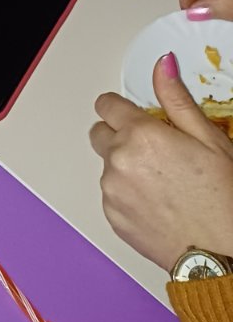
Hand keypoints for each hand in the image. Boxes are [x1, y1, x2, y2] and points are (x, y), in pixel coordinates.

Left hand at [91, 54, 232, 268]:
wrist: (221, 256)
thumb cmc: (223, 200)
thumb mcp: (208, 140)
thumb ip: (177, 99)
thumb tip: (163, 65)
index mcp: (140, 135)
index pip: (106, 105)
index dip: (122, 109)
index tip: (134, 116)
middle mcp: (118, 160)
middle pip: (100, 133)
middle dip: (121, 136)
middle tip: (154, 153)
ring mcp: (112, 190)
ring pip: (107, 166)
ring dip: (125, 168)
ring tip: (163, 184)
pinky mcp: (112, 216)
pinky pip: (111, 195)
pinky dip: (127, 195)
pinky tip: (157, 204)